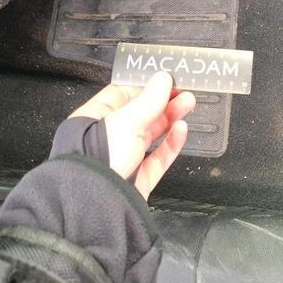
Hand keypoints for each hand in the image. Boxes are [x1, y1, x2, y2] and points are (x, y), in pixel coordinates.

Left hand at [69, 71, 194, 198]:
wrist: (96, 205)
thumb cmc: (98, 159)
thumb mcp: (126, 120)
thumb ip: (149, 99)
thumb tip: (163, 78)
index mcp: (93, 119)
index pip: (120, 95)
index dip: (144, 85)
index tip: (164, 78)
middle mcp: (107, 139)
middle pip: (139, 114)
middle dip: (163, 100)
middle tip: (183, 90)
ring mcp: (123, 160)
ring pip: (150, 134)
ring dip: (170, 117)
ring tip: (188, 104)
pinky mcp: (137, 180)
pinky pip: (158, 158)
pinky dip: (171, 143)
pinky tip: (182, 129)